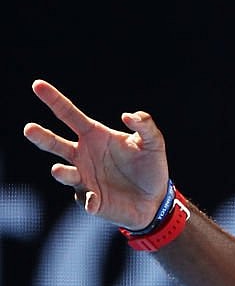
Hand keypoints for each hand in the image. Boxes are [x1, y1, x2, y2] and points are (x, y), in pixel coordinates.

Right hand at [23, 79, 169, 229]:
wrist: (154, 199)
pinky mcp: (90, 200)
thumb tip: (127, 115)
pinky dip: (89, 200)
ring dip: (61, 172)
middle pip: (55, 144)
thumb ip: (145, 125)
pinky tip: (95, 200)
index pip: (70, 115)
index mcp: (95, 136)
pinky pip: (86, 199)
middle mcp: (83, 155)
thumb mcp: (154, 143)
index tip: (37, 85)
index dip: (54, 100)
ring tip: (59, 170)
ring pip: (64, 172)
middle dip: (41, 136)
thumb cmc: (150, 167)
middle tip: (29, 129)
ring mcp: (83, 178)